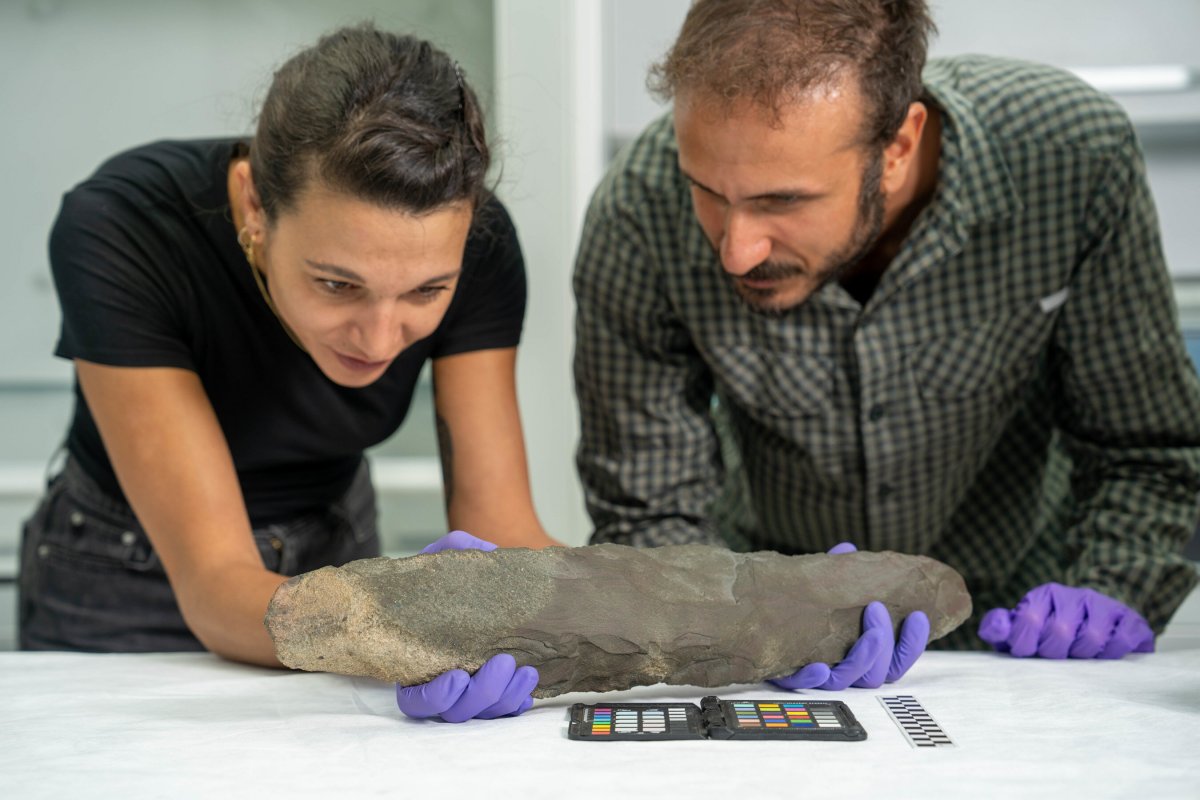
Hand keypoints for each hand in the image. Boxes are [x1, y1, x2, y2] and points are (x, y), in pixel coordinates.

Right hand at [399, 532, 537, 721]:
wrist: (502, 584)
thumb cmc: (470, 578)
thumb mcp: (456, 559)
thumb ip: (452, 552)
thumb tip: (455, 547)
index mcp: (422, 661)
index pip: (416, 698)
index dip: (434, 695)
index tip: (457, 676)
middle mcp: (445, 683)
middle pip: (455, 711)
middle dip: (481, 693)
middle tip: (504, 663)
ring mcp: (474, 691)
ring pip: (483, 713)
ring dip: (505, 697)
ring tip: (527, 672)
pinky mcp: (500, 692)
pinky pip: (507, 711)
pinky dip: (518, 702)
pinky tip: (530, 686)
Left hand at [769, 542, 929, 689]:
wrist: (764, 626)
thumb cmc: (804, 610)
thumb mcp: (825, 590)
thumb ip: (839, 574)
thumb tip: (847, 548)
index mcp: (862, 652)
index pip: (897, 659)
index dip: (912, 642)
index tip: (918, 616)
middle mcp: (847, 668)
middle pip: (879, 672)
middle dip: (885, 643)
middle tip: (878, 609)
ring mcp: (824, 674)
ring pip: (852, 680)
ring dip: (863, 658)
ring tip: (869, 633)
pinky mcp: (794, 677)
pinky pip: (808, 685)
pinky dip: (814, 677)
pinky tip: (819, 667)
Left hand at [977, 582, 1154, 658]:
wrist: (1094, 612)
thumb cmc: (1051, 627)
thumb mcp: (1021, 625)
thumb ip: (1001, 628)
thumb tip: (994, 629)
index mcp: (1044, 595)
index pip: (1029, 621)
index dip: (1026, 645)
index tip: (1029, 653)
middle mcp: (1074, 596)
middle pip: (1060, 632)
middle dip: (1054, 653)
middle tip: (1057, 656)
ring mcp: (1104, 605)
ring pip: (1093, 638)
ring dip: (1083, 656)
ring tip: (1079, 657)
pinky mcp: (1129, 618)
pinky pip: (1125, 639)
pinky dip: (1115, 653)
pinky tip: (1105, 656)